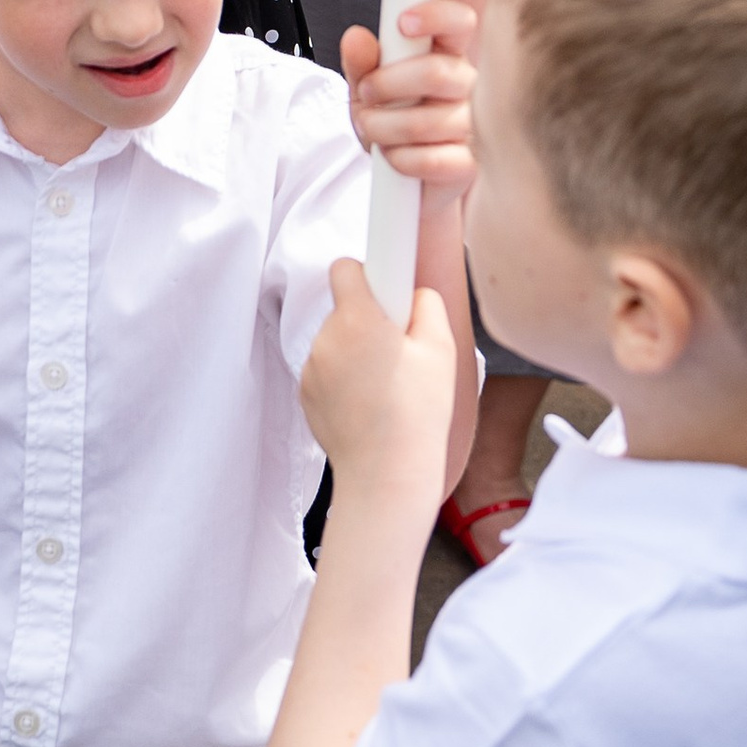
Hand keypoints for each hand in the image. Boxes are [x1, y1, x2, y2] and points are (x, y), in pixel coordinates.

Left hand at [297, 259, 456, 511]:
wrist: (386, 479)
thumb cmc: (418, 415)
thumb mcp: (441, 350)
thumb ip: (426, 304)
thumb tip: (413, 293)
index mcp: (358, 319)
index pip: (345, 267)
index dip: (367, 273)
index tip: (384, 286)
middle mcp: (326, 338)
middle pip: (345, 306)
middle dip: (368, 318)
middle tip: (399, 351)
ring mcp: (310, 368)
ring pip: (336, 339)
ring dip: (355, 349)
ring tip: (386, 386)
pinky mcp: (304, 394)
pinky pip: (326, 367)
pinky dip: (343, 376)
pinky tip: (367, 404)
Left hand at [343, 0, 477, 193]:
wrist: (400, 180)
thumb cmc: (389, 122)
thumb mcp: (366, 88)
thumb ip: (361, 62)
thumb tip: (356, 38)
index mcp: (447, 53)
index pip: (459, 20)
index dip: (436, 15)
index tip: (403, 23)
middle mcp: (466, 84)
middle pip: (436, 72)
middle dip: (386, 84)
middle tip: (366, 93)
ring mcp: (472, 125)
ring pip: (425, 122)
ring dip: (382, 128)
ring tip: (371, 128)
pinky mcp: (468, 164)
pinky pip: (431, 160)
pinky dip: (399, 160)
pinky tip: (393, 156)